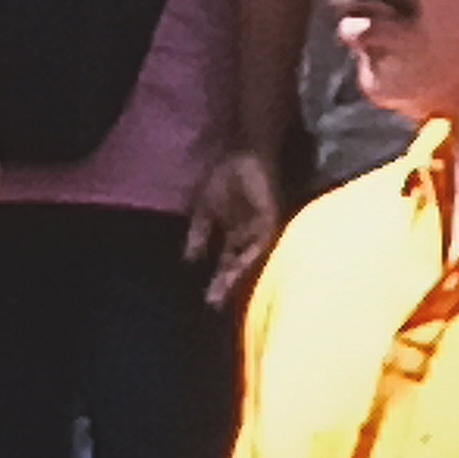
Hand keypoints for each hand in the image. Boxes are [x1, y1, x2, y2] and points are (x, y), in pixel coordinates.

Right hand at [184, 147, 278, 307]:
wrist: (242, 154)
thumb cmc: (225, 178)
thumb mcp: (205, 210)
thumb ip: (198, 235)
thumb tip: (189, 261)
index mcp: (235, 238)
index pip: (227, 266)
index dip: (218, 283)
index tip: (208, 302)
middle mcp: (249, 239)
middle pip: (240, 267)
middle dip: (228, 286)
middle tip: (215, 303)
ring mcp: (261, 230)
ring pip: (251, 259)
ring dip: (238, 274)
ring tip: (225, 288)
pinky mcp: (270, 219)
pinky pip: (262, 241)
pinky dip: (252, 253)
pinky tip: (240, 266)